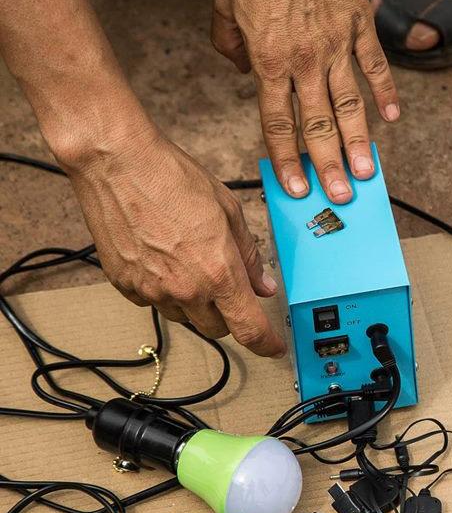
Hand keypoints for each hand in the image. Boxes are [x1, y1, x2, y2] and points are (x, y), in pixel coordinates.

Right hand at [67, 129, 286, 357]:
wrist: (117, 164)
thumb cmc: (173, 179)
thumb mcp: (230, 212)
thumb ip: (248, 256)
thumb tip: (263, 285)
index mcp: (219, 273)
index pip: (249, 328)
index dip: (266, 343)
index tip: (273, 347)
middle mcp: (185, 289)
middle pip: (217, 328)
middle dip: (230, 315)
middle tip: (230, 287)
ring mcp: (151, 290)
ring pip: (185, 317)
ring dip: (197, 304)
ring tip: (192, 262)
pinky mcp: (125, 286)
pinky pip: (154, 302)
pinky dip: (166, 291)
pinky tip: (165, 259)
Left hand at [211, 0, 398, 204]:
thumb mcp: (226, 6)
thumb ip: (229, 44)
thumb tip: (240, 67)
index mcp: (268, 60)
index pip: (278, 122)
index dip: (287, 159)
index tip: (296, 187)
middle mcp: (304, 60)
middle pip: (318, 124)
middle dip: (328, 165)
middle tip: (340, 197)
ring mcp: (336, 45)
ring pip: (350, 104)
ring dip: (358, 142)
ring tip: (365, 173)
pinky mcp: (358, 26)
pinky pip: (375, 65)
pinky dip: (386, 92)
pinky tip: (392, 118)